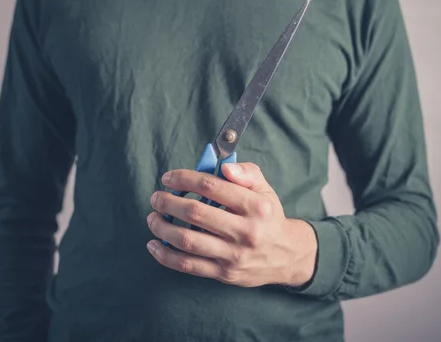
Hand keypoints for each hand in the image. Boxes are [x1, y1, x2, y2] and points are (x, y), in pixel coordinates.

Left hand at [146, 162, 317, 287]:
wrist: (288, 256)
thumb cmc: (268, 216)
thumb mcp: (265, 189)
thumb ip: (246, 173)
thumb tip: (224, 167)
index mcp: (255, 206)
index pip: (212, 187)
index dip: (185, 179)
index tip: (168, 178)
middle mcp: (245, 231)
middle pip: (195, 213)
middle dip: (168, 202)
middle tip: (156, 198)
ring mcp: (234, 255)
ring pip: (187, 241)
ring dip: (162, 228)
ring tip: (153, 218)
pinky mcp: (224, 273)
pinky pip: (188, 266)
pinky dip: (165, 255)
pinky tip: (154, 244)